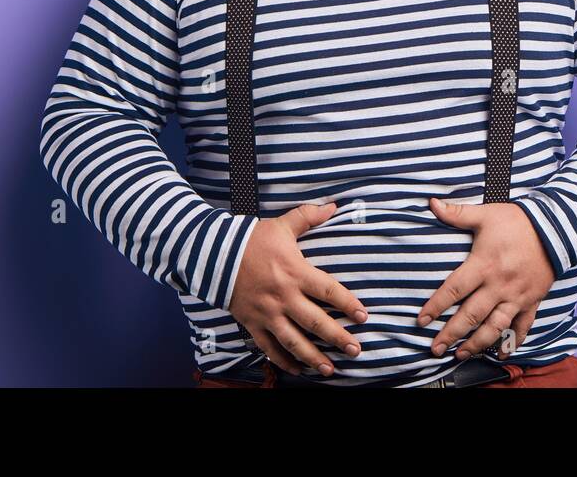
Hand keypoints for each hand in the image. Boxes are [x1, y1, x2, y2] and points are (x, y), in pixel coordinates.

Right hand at [228, 201, 367, 376]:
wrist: (213, 254)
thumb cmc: (251, 239)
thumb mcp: (281, 225)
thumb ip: (308, 216)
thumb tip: (333, 206)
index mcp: (295, 272)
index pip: (328, 292)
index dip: (348, 304)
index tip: (363, 317)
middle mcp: (284, 297)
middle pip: (316, 322)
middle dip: (338, 338)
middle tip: (356, 350)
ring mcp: (267, 313)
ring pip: (294, 341)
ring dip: (313, 358)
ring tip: (330, 370)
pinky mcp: (252, 323)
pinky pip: (269, 347)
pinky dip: (283, 361)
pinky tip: (297, 369)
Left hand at [417, 196, 555, 359]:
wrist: (556, 228)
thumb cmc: (518, 221)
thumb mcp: (486, 214)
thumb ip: (457, 213)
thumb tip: (431, 204)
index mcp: (483, 265)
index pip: (454, 289)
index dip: (436, 306)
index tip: (421, 320)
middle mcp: (499, 285)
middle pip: (471, 315)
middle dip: (451, 334)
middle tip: (436, 348)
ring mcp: (516, 296)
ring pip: (495, 326)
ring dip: (477, 343)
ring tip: (461, 354)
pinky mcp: (532, 300)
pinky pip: (523, 326)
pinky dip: (514, 341)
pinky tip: (503, 354)